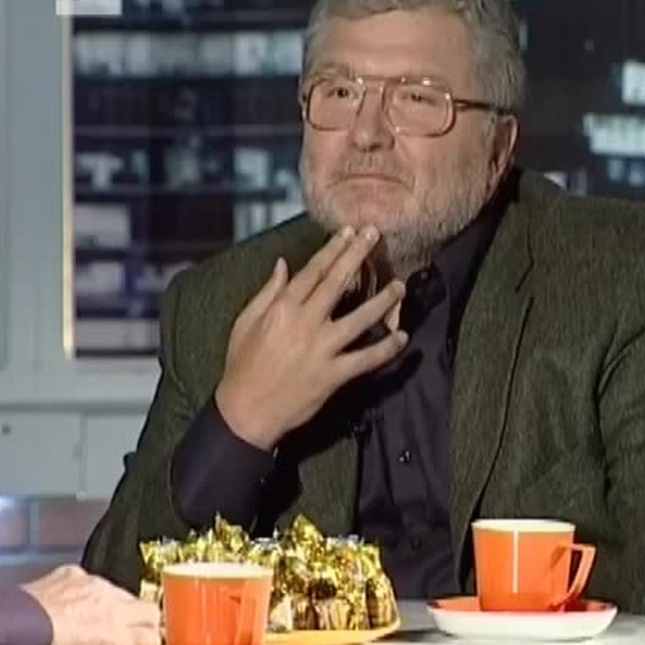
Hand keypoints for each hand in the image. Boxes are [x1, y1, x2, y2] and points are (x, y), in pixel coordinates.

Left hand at [22, 565, 160, 644]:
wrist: (17, 629)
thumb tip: (129, 644)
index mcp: (121, 622)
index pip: (152, 619)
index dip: (149, 630)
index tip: (144, 638)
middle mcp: (112, 597)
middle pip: (136, 602)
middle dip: (132, 615)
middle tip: (117, 630)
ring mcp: (93, 583)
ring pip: (111, 590)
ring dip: (104, 603)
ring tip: (84, 621)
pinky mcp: (72, 573)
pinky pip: (84, 580)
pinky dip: (79, 591)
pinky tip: (65, 605)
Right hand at [215, 225, 408, 450]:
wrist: (246, 412)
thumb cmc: (243, 366)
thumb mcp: (246, 323)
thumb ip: (267, 292)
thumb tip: (282, 264)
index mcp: (282, 309)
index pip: (312, 271)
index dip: (333, 249)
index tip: (349, 232)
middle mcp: (305, 324)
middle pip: (337, 283)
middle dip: (357, 256)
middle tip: (375, 235)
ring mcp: (321, 349)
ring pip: (359, 319)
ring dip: (382, 301)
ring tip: (400, 286)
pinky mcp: (333, 375)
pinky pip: (365, 359)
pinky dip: (385, 349)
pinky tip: (402, 337)